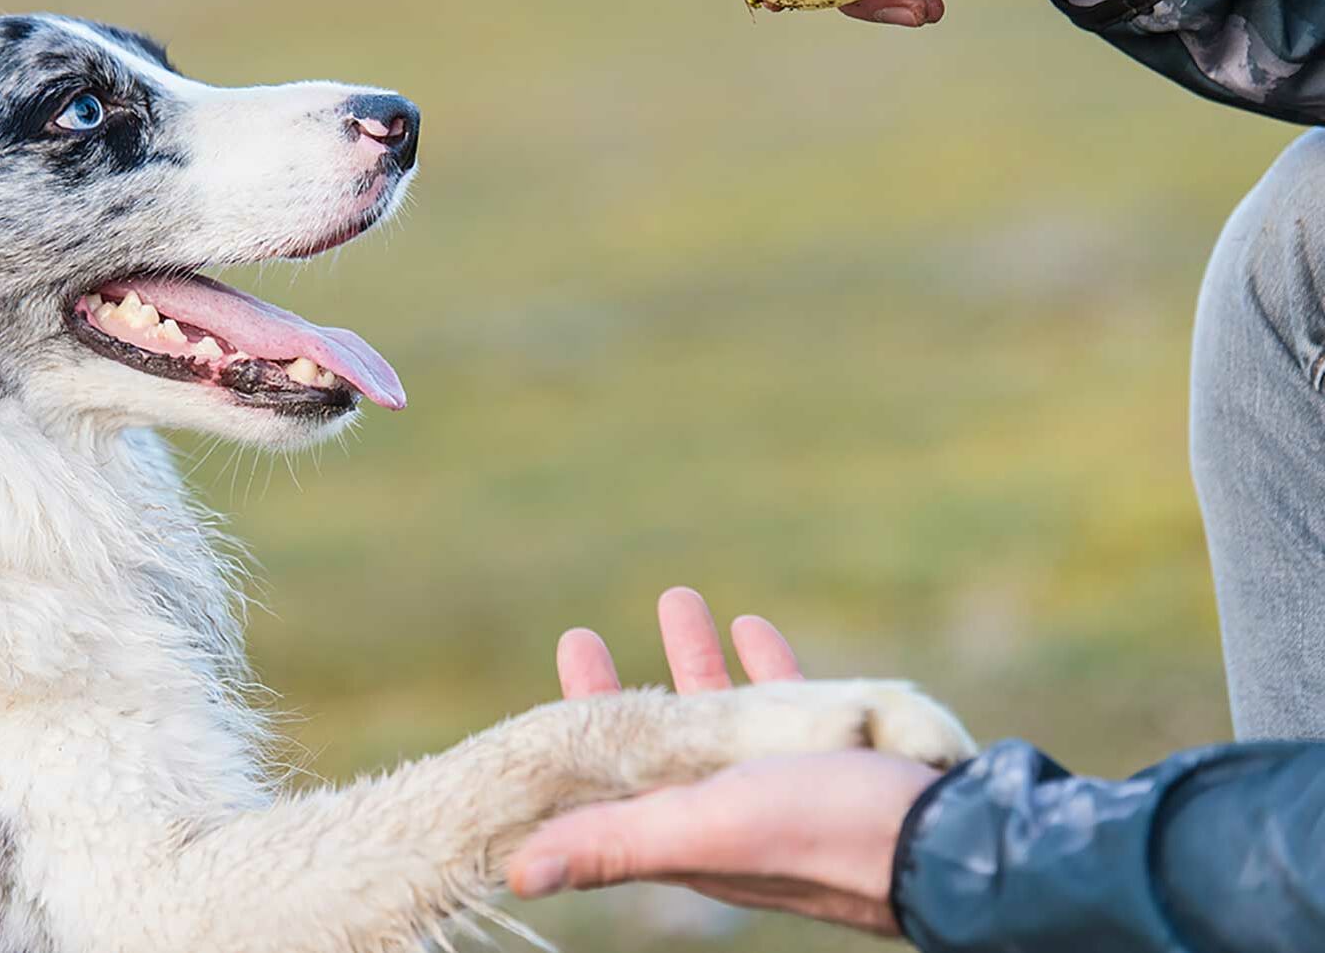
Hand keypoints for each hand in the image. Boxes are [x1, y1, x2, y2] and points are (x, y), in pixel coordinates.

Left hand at [506, 588, 943, 937]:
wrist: (954, 847)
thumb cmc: (826, 836)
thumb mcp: (706, 830)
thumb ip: (613, 843)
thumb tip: (515, 872)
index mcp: (685, 828)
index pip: (607, 777)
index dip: (573, 725)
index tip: (552, 675)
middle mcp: (726, 806)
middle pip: (654, 739)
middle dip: (620, 686)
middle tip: (583, 633)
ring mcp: (782, 781)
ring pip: (721, 712)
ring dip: (694, 659)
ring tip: (675, 598)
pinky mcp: (836, 759)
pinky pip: (791, 704)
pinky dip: (766, 664)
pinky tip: (753, 625)